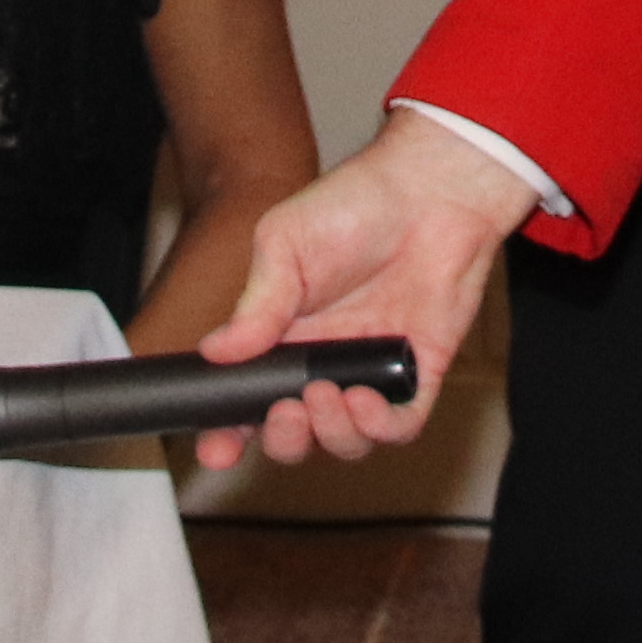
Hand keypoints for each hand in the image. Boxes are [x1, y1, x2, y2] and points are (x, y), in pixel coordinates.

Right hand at [190, 119, 532, 466]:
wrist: (427, 190)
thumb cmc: (353, 206)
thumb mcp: (284, 246)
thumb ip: (255, 306)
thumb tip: (214, 353)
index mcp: (283, 337)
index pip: (248, 401)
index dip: (229, 434)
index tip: (217, 452)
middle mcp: (325, 363)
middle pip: (295, 435)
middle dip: (282, 441)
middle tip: (282, 412)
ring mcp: (371, 371)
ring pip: (344, 439)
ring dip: (329, 435)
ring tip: (322, 396)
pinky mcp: (417, 373)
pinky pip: (399, 425)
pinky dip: (377, 428)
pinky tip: (362, 398)